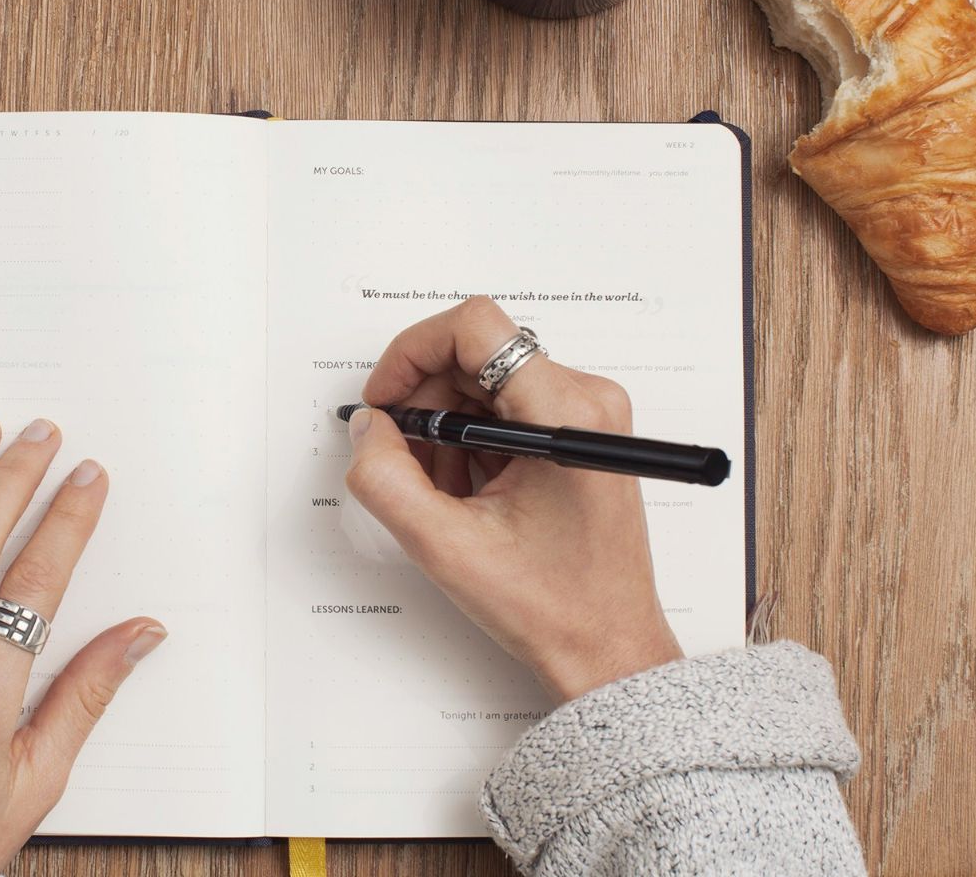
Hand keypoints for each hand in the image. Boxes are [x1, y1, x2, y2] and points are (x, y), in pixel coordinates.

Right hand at [345, 297, 681, 701]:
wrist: (607, 648)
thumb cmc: (553, 606)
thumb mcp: (446, 546)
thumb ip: (387, 478)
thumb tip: (368, 427)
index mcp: (565, 414)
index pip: (475, 327)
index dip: (413, 353)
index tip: (386, 399)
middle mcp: (586, 399)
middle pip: (476, 354)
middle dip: (426, 402)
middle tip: (403, 459)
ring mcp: (587, 415)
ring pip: (487, 383)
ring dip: (448, 428)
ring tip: (444, 492)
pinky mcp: (581, 433)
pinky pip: (507, 408)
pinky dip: (472, 442)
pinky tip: (469, 494)